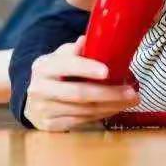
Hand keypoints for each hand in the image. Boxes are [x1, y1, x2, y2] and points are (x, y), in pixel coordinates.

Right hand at [24, 36, 139, 131]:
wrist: (33, 95)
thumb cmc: (56, 71)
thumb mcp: (61, 56)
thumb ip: (75, 49)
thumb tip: (87, 39)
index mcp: (44, 66)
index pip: (67, 66)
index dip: (87, 68)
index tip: (107, 71)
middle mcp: (40, 88)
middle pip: (79, 93)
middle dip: (109, 94)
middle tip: (132, 93)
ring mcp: (43, 109)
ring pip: (83, 110)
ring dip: (110, 107)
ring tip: (130, 101)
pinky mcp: (49, 125)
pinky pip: (80, 121)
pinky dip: (101, 115)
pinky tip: (115, 109)